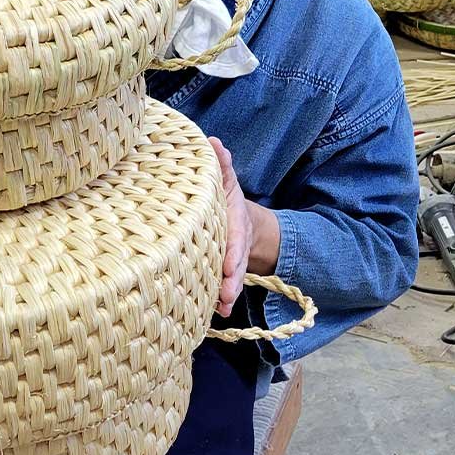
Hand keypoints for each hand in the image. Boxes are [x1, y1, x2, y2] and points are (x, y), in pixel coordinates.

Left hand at [209, 137, 252, 317]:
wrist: (241, 220)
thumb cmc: (225, 200)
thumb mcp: (226, 182)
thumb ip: (222, 165)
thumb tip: (213, 141)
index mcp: (234, 224)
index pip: (236, 240)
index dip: (234, 255)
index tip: (230, 267)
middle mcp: (234, 245)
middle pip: (235, 265)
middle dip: (231, 281)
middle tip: (225, 297)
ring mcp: (230, 260)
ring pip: (230, 279)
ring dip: (227, 294)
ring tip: (221, 309)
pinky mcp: (222, 271)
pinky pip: (223, 285)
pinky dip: (221, 299)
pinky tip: (215, 312)